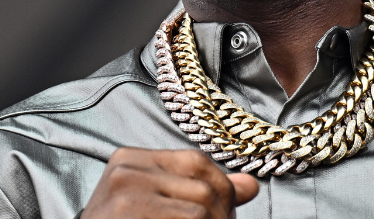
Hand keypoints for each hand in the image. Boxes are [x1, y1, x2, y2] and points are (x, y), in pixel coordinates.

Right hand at [81, 148, 259, 218]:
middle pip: (204, 186)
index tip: (226, 214)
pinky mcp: (127, 217)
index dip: (223, 190)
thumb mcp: (155, 206)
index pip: (197, 161)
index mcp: (129, 160)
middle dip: (223, 215)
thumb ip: (199, 190)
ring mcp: (124, 197)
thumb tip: (250, 186)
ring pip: (201, 211)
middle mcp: (125, 171)